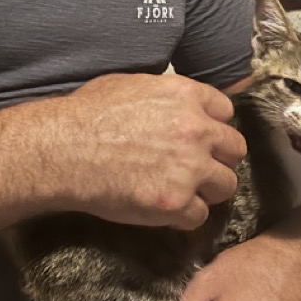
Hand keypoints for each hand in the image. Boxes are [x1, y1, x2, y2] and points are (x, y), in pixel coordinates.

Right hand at [53, 73, 245, 229]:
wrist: (65, 149)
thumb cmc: (88, 113)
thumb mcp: (133, 84)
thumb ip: (167, 94)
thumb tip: (177, 103)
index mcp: (187, 95)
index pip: (225, 112)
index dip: (213, 126)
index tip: (201, 138)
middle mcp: (197, 129)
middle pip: (235, 149)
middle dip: (218, 158)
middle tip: (197, 167)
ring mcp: (190, 168)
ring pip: (226, 185)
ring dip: (207, 189)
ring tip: (183, 191)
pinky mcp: (176, 202)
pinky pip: (199, 216)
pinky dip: (184, 216)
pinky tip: (165, 209)